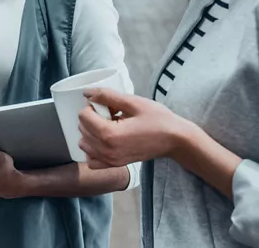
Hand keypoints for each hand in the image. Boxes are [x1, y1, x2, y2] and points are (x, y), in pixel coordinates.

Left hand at [77, 88, 197, 169]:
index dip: (92, 106)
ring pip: (84, 145)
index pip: (83, 116)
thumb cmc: (159, 120)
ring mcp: (111, 160)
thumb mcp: (134, 103)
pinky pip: (92, 161)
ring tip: (109, 125)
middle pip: (82, 130)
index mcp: (110, 134)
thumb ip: (108, 96)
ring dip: (90, 133)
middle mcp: (107, 151)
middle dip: (92, 118)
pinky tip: (105, 140)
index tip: (107, 105)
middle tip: (110, 113)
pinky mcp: (116, 165)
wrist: (176, 140)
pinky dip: (93, 150)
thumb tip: (87, 93)